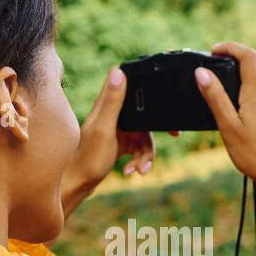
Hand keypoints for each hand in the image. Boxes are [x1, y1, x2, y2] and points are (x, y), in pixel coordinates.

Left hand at [60, 66, 176, 217]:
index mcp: (107, 104)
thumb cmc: (89, 158)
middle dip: (158, 127)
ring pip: (145, 133)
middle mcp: (113, 113)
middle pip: (145, 111)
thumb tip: (118, 71)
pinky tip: (132, 171)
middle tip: (175, 134)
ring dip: (146, 153)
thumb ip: (112, 102)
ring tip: (140, 169)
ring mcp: (119, 128)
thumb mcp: (104, 128)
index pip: (128, 80)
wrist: (80, 183)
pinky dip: (139, 160)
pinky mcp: (122, 141)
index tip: (161, 94)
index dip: (145, 81)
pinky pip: (140, 147)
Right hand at [195, 41, 255, 241]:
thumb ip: (215, 98)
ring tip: (216, 100)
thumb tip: (201, 73)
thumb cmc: (255, 155)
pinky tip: (233, 121)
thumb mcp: (228, 126)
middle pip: (248, 71)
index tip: (213, 51)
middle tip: (207, 78)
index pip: (248, 56)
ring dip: (234, 87)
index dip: (230, 47)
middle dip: (227, 69)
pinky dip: (241, 102)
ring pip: (252, 88)